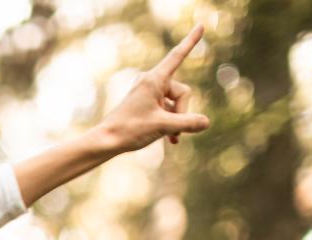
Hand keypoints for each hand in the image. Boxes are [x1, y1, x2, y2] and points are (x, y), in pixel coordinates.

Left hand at [97, 25, 209, 151]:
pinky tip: (171, 139)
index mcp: (154, 80)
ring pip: (174, 103)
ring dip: (175, 121)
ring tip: (170, 138)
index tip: (201, 26)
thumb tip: (206, 122)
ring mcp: (147, 92)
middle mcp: (150, 81)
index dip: (191, 42)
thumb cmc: (130, 130)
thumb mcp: (163, 126)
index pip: (178, 56)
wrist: (106, 141)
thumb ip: (187, 123)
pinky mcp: (145, 102)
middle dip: (181, 112)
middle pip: (181, 92)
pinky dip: (169, 122)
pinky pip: (166, 109)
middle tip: (173, 131)